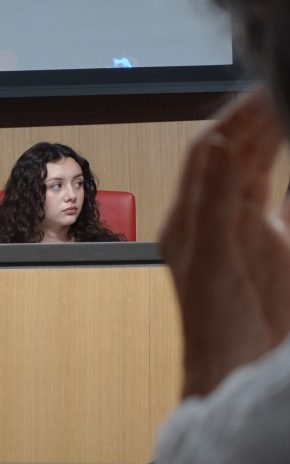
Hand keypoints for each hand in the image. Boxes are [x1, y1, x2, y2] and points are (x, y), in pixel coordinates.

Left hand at [161, 89, 289, 396]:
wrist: (234, 374)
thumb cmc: (213, 325)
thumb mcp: (213, 260)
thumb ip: (218, 201)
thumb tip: (222, 143)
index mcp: (188, 217)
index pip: (210, 151)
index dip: (235, 116)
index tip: (265, 88)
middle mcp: (213, 218)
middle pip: (236, 155)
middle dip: (259, 119)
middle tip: (284, 85)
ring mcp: (243, 231)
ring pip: (259, 170)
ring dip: (274, 138)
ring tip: (288, 107)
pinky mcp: (272, 247)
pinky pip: (279, 197)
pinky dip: (284, 172)